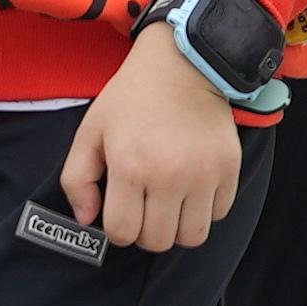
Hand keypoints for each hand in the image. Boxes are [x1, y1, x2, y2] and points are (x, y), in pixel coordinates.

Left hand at [64, 30, 244, 254]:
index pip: (123, 233)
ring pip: (192, 237)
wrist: (182, 64)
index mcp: (130, 167)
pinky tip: (191, 188)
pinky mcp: (229, 168)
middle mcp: (169, 176)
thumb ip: (77, 179)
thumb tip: (87, 219)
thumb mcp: (90, 131)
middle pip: (158, 242)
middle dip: (146, 232)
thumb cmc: (132, 98)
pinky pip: (219, 214)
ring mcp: (204, 174)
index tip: (121, 212)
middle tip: (144, 208)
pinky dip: (204, 210)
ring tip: (169, 204)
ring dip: (177, 228)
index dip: (118, 229)